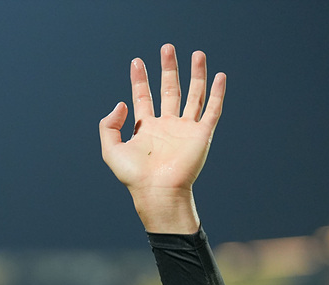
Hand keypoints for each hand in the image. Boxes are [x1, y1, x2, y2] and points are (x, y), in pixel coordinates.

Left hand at [101, 44, 225, 233]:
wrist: (158, 192)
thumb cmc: (134, 176)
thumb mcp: (111, 149)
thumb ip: (109, 125)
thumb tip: (122, 102)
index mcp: (146, 128)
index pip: (143, 96)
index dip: (139, 79)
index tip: (136, 61)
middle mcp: (167, 125)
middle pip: (169, 89)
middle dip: (168, 69)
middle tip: (166, 48)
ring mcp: (186, 129)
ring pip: (193, 95)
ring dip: (196, 74)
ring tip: (196, 54)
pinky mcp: (202, 135)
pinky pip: (212, 109)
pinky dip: (217, 93)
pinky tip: (220, 76)